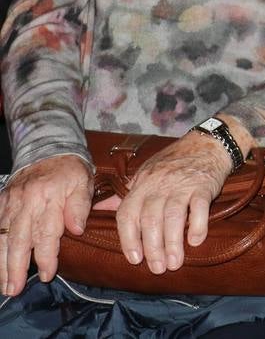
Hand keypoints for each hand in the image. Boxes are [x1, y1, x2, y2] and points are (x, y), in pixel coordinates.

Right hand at [0, 155, 92, 295]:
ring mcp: (11, 202)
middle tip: (14, 289)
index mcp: (49, 197)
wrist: (48, 149)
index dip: (46, 256)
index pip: (46, 233)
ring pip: (3, 236)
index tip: (47, 274)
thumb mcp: (84, 182)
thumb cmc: (70, 171)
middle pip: (19, 239)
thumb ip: (80, 206)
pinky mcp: (2, 202)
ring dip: (1, 262)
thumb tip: (77, 229)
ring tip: (3, 284)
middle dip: (15, 267)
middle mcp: (26, 201)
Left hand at [114, 132, 234, 273]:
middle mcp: (159, 185)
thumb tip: (99, 209)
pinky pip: (199, 206)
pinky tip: (196, 241)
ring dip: (172, 243)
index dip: (128, 238)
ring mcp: (182, 184)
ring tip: (175, 263)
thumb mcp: (145, 173)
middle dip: (152, 247)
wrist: (207, 143)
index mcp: (142, 184)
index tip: (135, 259)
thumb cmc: (174, 161)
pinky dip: (197, 225)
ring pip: (172, 216)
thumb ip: (125, 195)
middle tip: (158, 268)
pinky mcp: (204, 184)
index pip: (127, 214)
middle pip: (150, 219)